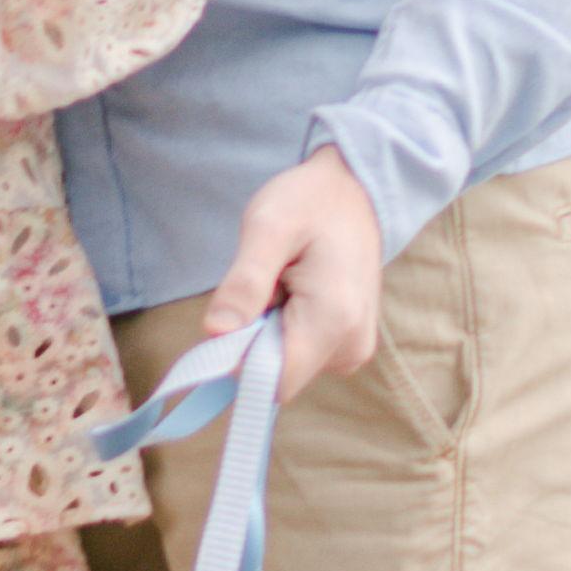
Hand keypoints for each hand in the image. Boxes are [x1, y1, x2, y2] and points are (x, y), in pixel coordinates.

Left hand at [204, 149, 387, 397]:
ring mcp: (353, 350)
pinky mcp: (349, 346)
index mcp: (334, 319)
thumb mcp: (267, 227)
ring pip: (286, 366)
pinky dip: (286, 330)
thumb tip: (216, 334)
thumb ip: (244, 282)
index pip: (272, 380)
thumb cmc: (309, 201)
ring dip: (269, 332)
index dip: (240, 358)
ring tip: (285, 282)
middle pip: (277, 375)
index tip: (237, 311)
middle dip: (256, 338)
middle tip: (267, 284)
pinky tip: (296, 292)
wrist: (355, 189)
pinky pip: (300, 355)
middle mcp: (351, 346)